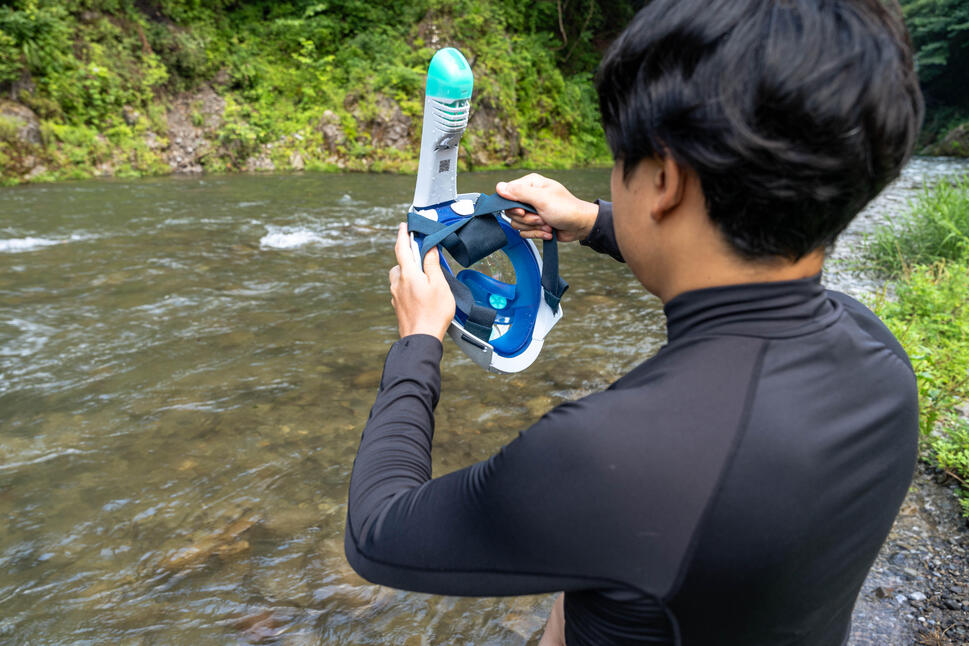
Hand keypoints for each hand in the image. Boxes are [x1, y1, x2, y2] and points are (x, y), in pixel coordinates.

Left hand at [389, 223, 455, 340]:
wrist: (421, 338)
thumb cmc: (433, 313)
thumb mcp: (439, 285)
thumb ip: (433, 264)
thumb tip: (429, 249)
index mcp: (407, 274)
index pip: (401, 248)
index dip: (402, 234)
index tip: (404, 226)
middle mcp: (398, 283)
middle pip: (400, 263)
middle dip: (409, 257)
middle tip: (423, 255)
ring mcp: (396, 295)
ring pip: (400, 277)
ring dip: (409, 272)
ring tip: (425, 277)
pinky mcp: (398, 305)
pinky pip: (401, 289)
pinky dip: (409, 286)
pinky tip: (422, 293)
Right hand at [496, 173, 598, 242]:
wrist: (580, 226)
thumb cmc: (565, 208)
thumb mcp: (541, 198)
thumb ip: (519, 192)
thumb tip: (499, 187)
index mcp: (530, 184)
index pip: (507, 193)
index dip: (513, 206)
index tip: (523, 211)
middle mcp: (528, 196)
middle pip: (511, 212)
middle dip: (528, 219)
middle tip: (541, 218)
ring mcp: (531, 211)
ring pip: (517, 224)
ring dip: (535, 228)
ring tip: (548, 224)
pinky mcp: (534, 224)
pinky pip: (525, 232)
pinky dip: (538, 234)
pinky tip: (549, 231)